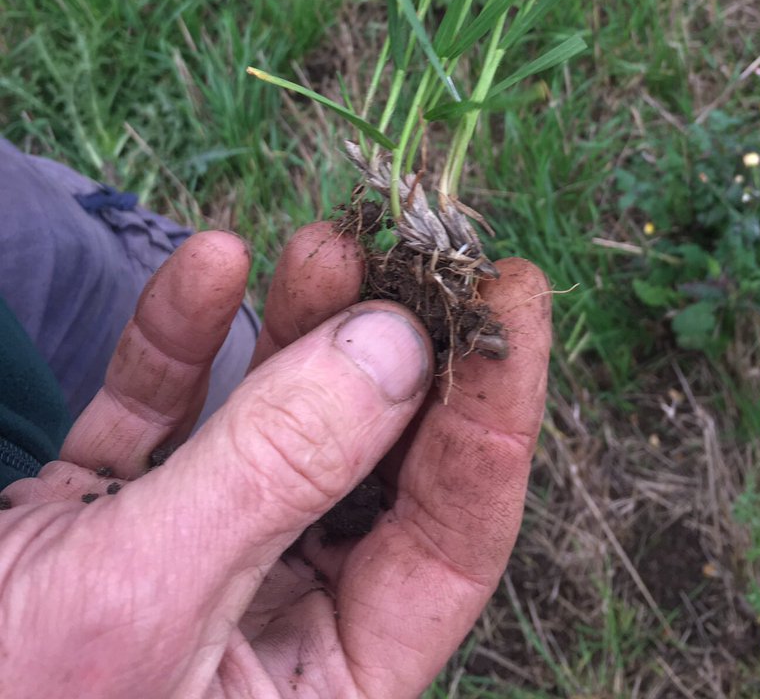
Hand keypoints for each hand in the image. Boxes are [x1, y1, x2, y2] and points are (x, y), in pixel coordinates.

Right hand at [0, 223, 550, 697]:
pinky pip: (167, 414)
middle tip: (410, 244)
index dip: (495, 408)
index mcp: (324, 685)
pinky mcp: (110, 516)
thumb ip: (277, 468)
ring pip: (276, 423)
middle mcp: (272, 620)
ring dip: (299, 327)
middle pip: (371, 461)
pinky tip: (210, 263)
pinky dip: (183, 340)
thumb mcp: (148, 596)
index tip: (513, 289)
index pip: (452, 532)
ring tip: (323, 240)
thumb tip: (396, 346)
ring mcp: (191, 557)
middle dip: (390, 347)